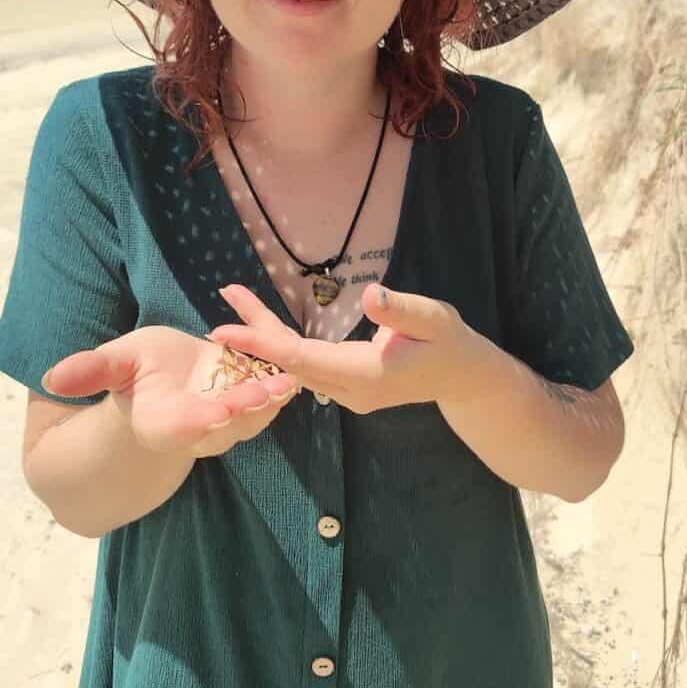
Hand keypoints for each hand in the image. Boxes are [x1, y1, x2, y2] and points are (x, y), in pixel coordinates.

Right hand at [40, 326, 300, 457]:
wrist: (163, 381)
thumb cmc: (137, 372)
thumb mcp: (116, 363)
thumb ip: (91, 371)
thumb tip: (52, 377)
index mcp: (163, 424)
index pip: (182, 428)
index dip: (200, 420)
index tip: (215, 412)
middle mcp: (199, 430)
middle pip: (227, 426)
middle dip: (247, 410)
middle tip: (266, 391)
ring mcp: (229, 422)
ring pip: (255, 416)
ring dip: (273, 400)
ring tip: (288, 379)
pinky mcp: (250, 406)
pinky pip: (269, 399)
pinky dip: (282, 384)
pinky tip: (295, 364)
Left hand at [207, 282, 483, 414]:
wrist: (463, 377)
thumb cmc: (450, 342)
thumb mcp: (433, 318)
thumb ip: (402, 309)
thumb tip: (371, 293)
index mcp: (365, 375)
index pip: (302, 360)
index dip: (262, 345)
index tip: (226, 331)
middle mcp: (349, 391)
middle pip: (290, 364)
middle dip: (254, 335)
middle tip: (223, 300)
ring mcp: (348, 394)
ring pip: (296, 367)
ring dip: (265, 340)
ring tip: (236, 301)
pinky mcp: (348, 388)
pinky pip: (307, 369)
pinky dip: (283, 348)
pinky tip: (264, 329)